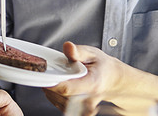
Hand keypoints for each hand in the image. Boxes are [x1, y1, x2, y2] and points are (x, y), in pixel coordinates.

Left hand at [43, 42, 157, 112]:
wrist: (113, 80)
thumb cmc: (102, 66)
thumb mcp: (92, 53)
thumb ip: (78, 51)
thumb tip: (68, 47)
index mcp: (92, 84)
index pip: (67, 89)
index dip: (53, 83)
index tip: (44, 74)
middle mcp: (89, 99)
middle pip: (61, 98)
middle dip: (50, 86)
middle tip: (45, 73)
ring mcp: (85, 107)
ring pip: (60, 104)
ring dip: (51, 92)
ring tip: (52, 78)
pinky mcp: (80, 111)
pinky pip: (62, 107)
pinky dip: (55, 97)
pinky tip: (57, 87)